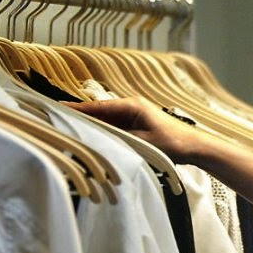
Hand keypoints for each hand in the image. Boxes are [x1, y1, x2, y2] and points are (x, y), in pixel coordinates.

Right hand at [67, 96, 206, 163]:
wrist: (197, 147)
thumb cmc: (175, 143)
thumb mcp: (143, 142)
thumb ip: (119, 139)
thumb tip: (96, 139)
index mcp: (131, 105)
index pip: (96, 107)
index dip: (76, 110)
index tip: (55, 110)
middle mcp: (130, 107)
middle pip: (98, 113)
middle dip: (79, 119)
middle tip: (56, 123)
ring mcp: (134, 116)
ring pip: (105, 121)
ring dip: (91, 127)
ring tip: (68, 132)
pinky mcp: (137, 125)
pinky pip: (115, 128)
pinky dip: (104, 133)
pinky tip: (93, 140)